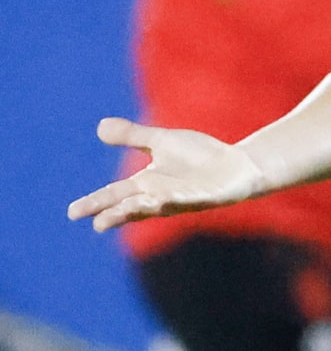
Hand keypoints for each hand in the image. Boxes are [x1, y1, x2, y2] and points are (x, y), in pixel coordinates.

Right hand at [67, 119, 267, 231]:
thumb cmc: (199, 156)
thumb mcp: (161, 141)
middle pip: (131, 207)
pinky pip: (188, 200)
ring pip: (157, 207)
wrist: (237, 164)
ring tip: (119, 214)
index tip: (72, 213)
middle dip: (114, 214)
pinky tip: (162, 199)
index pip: (114, 195)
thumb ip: (132, 136)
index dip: (95, 203)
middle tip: (96, 223)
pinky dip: (175, 200)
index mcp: (147, 184)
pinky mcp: (207, 198)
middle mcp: (161, 195)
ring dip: (139, 210)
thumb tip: (99, 127)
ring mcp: (183, 199)